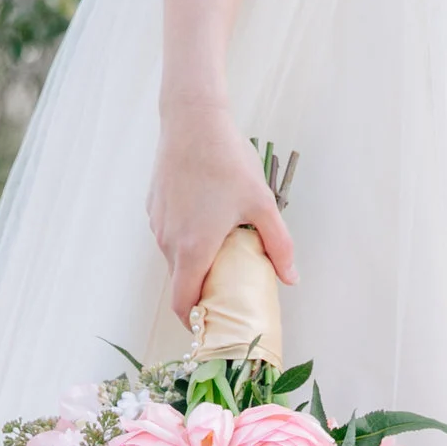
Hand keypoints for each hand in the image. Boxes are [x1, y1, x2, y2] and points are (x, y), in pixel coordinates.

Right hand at [148, 95, 296, 324]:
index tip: (213, 325)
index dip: (196, 322)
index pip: (183, 305)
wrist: (192, 120)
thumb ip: (278, 246)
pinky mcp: (154, 207)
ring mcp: (158, 224)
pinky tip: (207, 223)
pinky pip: (168, 236)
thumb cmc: (227, 161)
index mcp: (194, 249)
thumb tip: (292, 278)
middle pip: (180, 284)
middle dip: (200, 294)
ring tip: (222, 255)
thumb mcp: (262, 204)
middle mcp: (169, 242)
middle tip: (228, 292)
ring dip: (193, 266)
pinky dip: (184, 242)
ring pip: (173, 260)